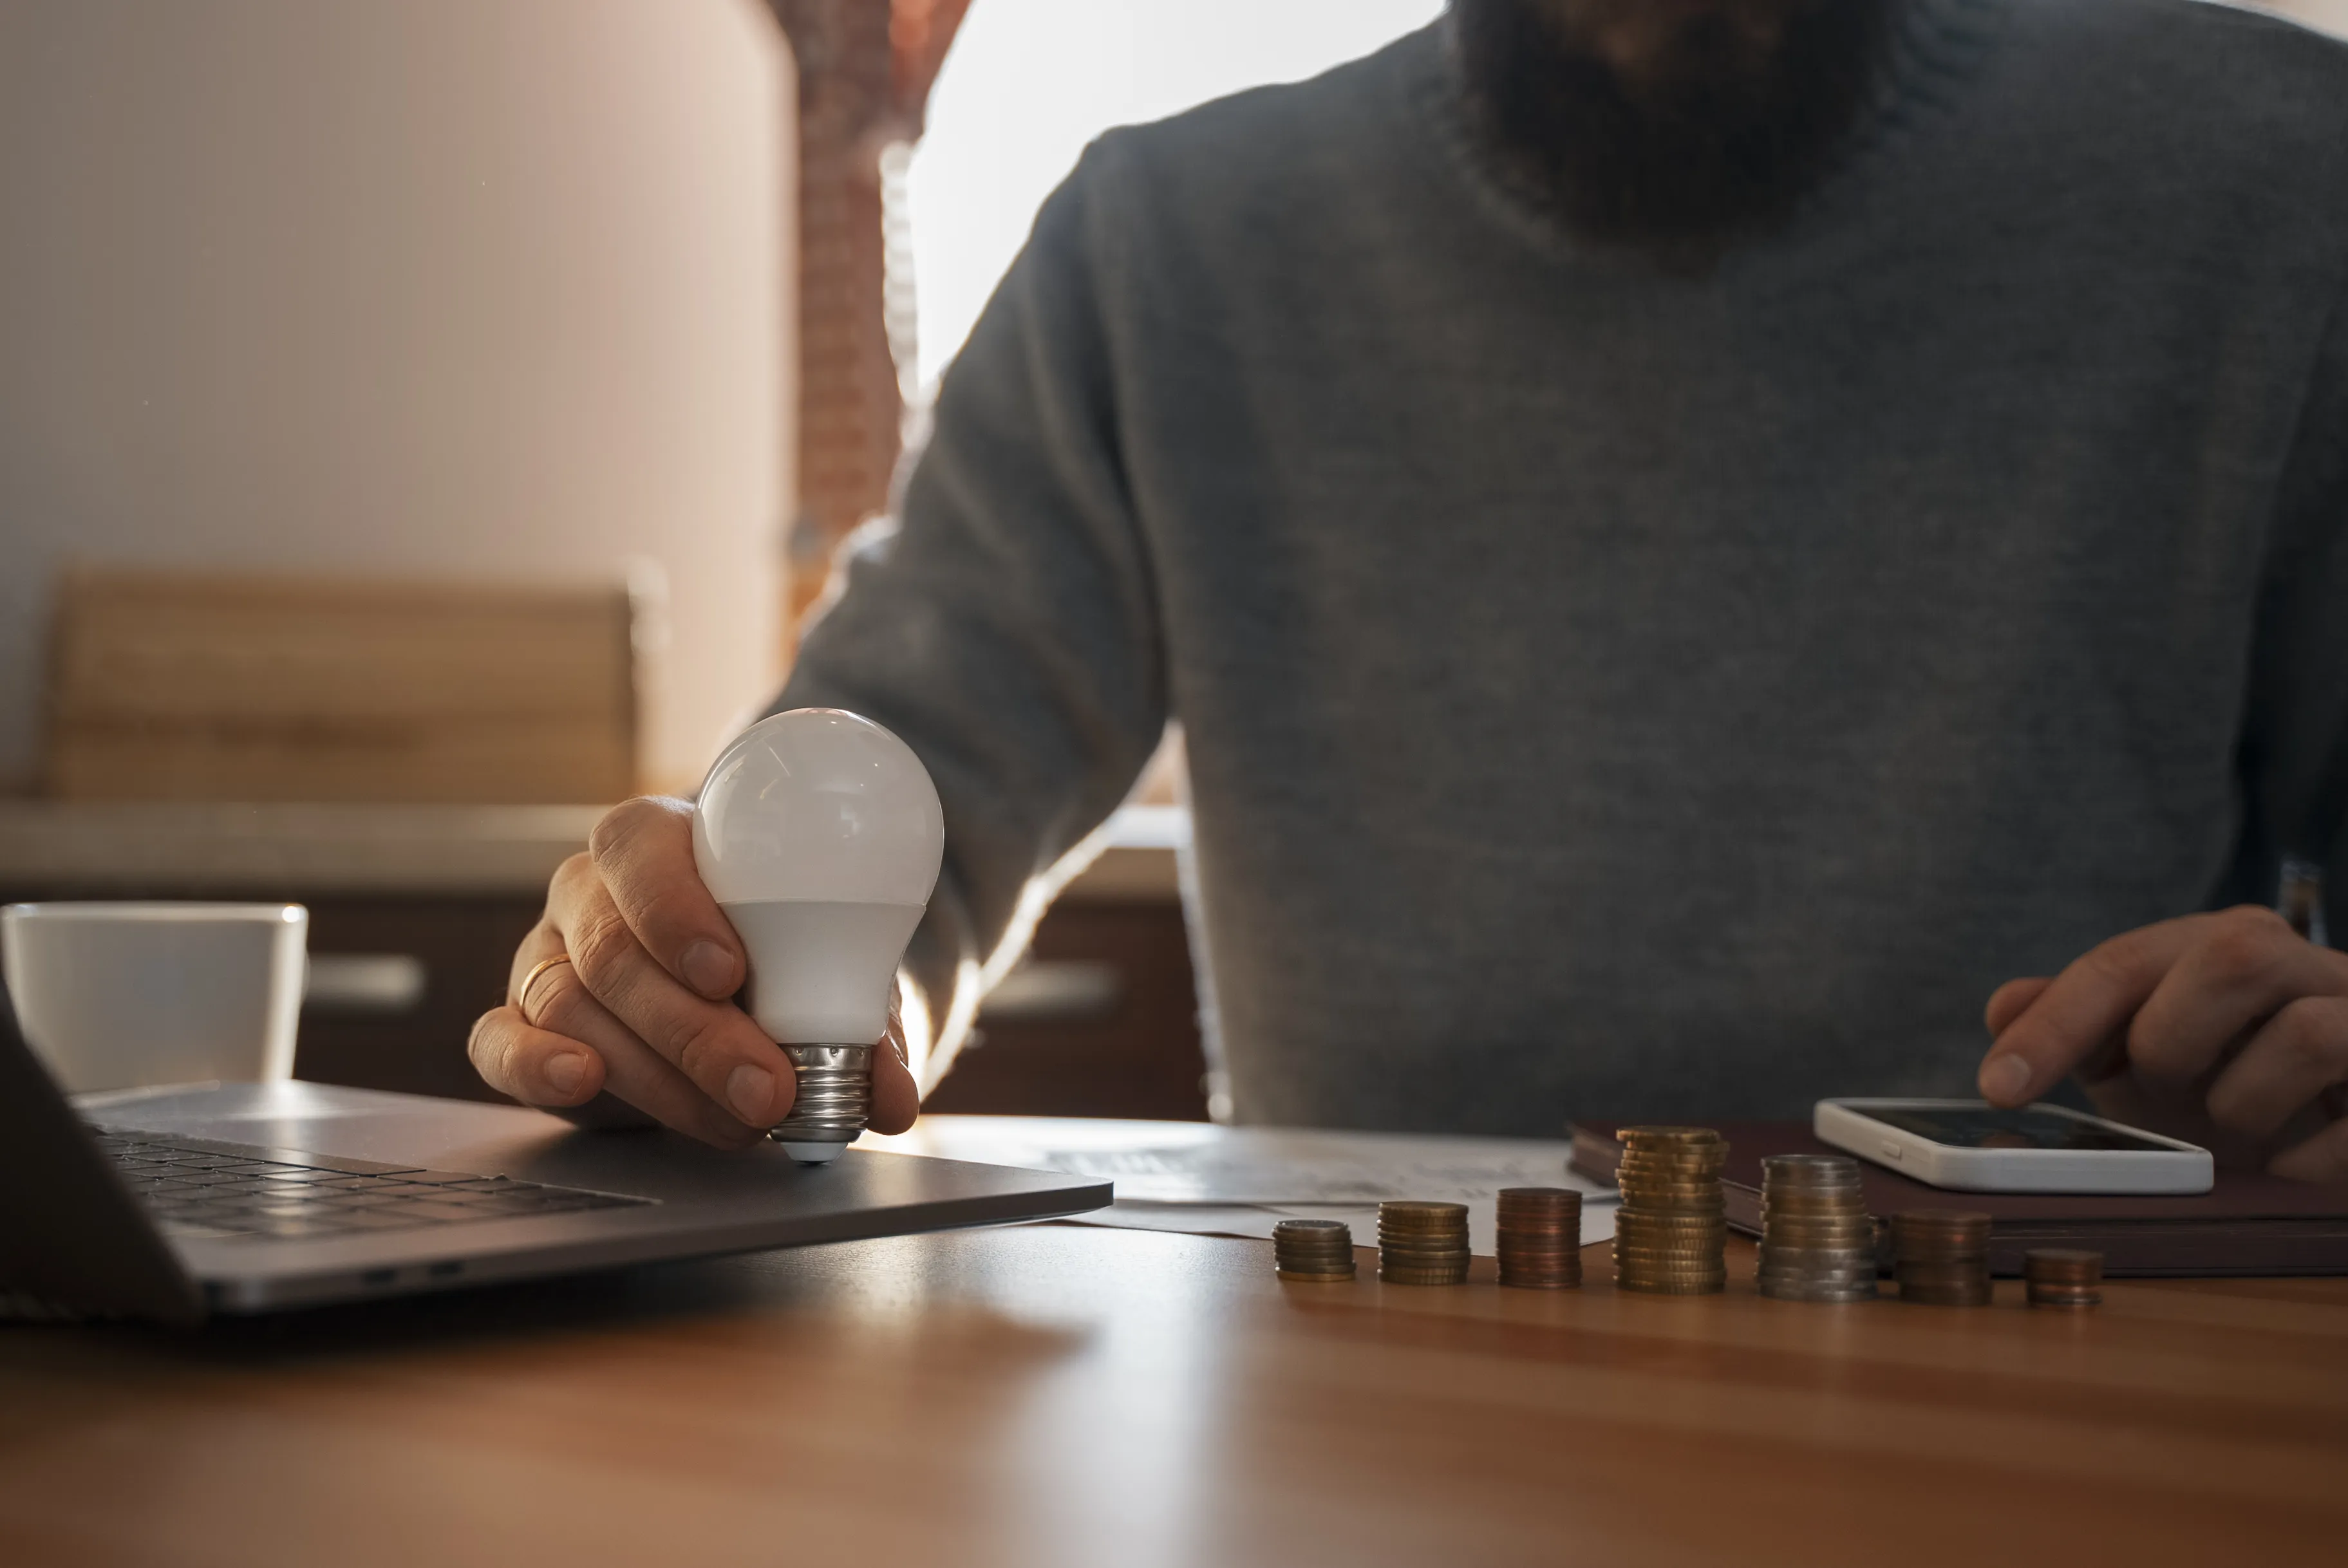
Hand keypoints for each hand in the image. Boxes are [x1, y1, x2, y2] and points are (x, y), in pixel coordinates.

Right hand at [466, 796, 920, 1147]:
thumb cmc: (770, 955)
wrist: (726, 987)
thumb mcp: (819, 970)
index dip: (677, 909)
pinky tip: (583, 1083)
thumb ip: (856, 1022)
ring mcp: (544, 957)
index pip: (640, 850)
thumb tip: (889, 1101)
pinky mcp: (518, 1023)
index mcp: (653, 844)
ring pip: (572, 1006)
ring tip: (735, 1121)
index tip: (731, 973)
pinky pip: (498, 1042)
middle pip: (614, 950)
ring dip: (659, 1075)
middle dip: (695, 1030)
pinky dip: (535, 1066)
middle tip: (766, 1088)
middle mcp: (588, 894)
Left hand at [1975, 905, 2347, 1181]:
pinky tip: (2285, 1167)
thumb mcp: (2152, 1053)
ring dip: (2245, 1101)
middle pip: (2234, 955)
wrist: (2346, 1115)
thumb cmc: (2240, 1079)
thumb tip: (2002, 1007)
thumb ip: (2081, 1024)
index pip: (2126, 961)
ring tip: (2237, 1126)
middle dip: (2173, 1035)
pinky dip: (2304, 1161)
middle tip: (2162, 1086)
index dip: (2056, 1023)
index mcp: (2227, 946)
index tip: (1999, 1086)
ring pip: (2308, 1032)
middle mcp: (2305, 966)